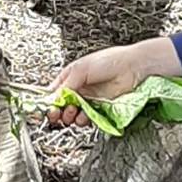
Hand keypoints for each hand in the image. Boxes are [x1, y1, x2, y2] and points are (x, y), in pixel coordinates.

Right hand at [45, 37, 181, 127]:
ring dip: (71, 116)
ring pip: (73, 114)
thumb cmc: (110, 61)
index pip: (54, 92)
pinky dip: (84, 119)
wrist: (134, 68)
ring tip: (74, 112)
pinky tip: (85, 116)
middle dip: (59, 112)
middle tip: (59, 113)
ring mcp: (90, 99)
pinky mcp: (100, 108)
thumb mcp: (82, 69)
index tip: (47, 109)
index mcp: (71, 77)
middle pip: (62, 106)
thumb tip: (53, 98)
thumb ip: (66, 85)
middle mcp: (79, 89)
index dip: (48, 102)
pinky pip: (88, 118)